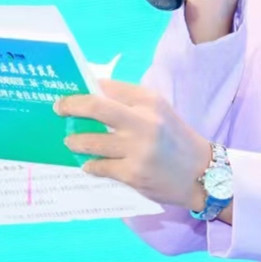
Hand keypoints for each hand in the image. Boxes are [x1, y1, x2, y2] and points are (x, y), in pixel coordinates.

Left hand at [56, 79, 210, 210]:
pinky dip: (90, 164)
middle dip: (71, 106)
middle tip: (59, 109)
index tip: (69, 93)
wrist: (201, 173)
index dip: (85, 89)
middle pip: (96, 108)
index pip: (109, 87)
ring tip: (70, 142)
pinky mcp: (133, 173)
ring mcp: (137, 149)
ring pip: (91, 141)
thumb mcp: (160, 112)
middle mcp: (144, 121)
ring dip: (75, 141)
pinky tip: (89, 164)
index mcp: (150, 101)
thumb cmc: (175, 138)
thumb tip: (92, 93)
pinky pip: (99, 166)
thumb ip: (130, 102)